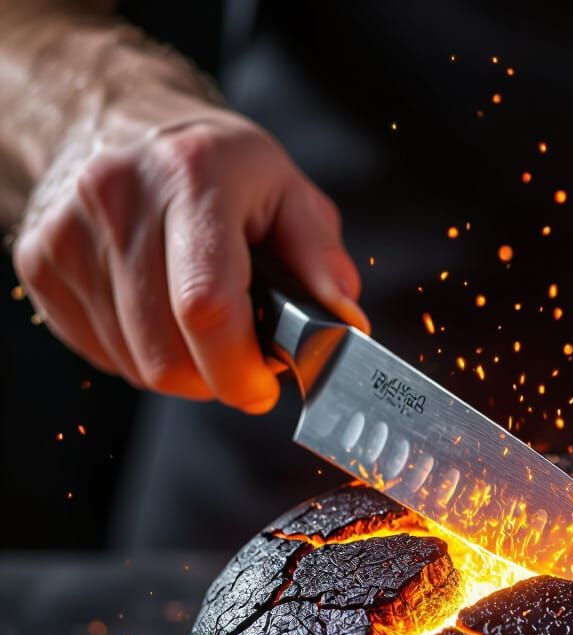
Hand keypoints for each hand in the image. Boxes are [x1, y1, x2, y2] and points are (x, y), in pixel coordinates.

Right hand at [13, 107, 365, 412]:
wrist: (118, 119)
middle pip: (166, 355)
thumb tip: (345, 323)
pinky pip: (101, 355)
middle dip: (216, 379)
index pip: (206, 307)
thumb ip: (320, 259)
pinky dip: (140, 355)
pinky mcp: (37, 260)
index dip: (239, 370)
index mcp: (193, 177)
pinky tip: (158, 314)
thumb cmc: (215, 165)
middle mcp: (118, 197)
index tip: (262, 386)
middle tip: (241, 354)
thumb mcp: (287, 190)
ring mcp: (67, 231)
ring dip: (182, 369)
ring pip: (135, 365)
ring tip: (201, 324)